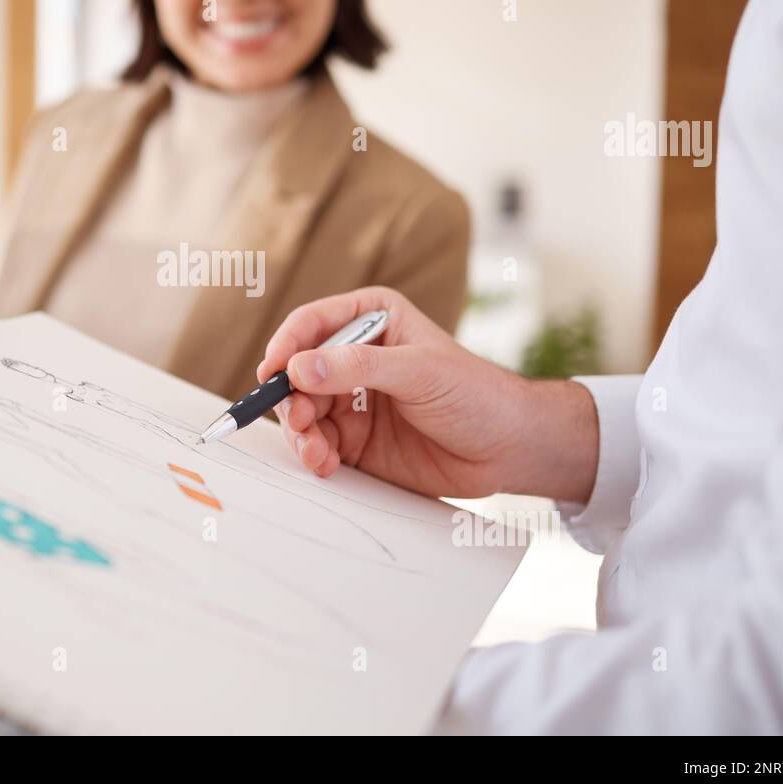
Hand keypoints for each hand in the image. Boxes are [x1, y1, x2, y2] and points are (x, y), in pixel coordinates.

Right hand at [256, 286, 598, 502]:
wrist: (508, 447)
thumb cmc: (476, 393)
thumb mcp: (419, 371)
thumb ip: (358, 366)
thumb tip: (299, 367)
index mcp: (370, 320)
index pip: (312, 324)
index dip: (287, 346)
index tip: (273, 371)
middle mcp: (353, 357)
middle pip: (297, 373)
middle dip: (291, 400)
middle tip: (300, 422)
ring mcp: (351, 400)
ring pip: (301, 412)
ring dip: (301, 433)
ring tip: (316, 452)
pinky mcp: (354, 439)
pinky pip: (317, 444)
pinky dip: (314, 455)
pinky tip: (326, 463)